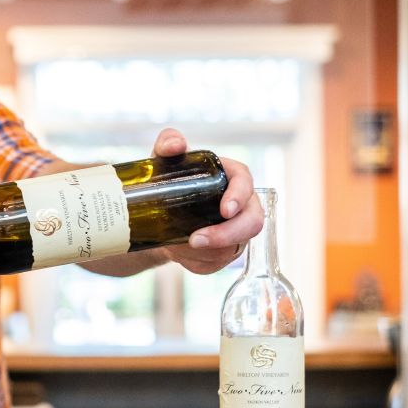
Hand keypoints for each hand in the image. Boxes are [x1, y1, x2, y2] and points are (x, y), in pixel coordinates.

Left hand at [150, 128, 262, 274]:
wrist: (155, 214)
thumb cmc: (166, 180)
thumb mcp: (163, 160)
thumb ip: (168, 143)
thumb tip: (175, 144)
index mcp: (231, 177)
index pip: (246, 183)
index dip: (240, 197)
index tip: (224, 210)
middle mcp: (242, 204)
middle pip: (252, 223)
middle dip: (226, 235)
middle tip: (194, 240)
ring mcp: (237, 230)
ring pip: (232, 248)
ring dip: (204, 252)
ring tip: (176, 245)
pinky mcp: (227, 251)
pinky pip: (218, 264)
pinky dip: (198, 263)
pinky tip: (182, 255)